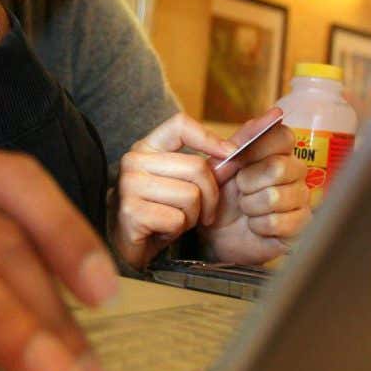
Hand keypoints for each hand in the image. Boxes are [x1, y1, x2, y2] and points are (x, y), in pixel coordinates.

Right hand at [109, 113, 237, 270]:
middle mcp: (134, 161)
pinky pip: (177, 219)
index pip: (180, 125)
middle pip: (197, 167)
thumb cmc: (159, 212)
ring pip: (190, 196)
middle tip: (202, 213)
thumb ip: (209, 164)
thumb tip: (244, 142)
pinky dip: (177, 230)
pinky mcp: (131, 211)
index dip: (209, 137)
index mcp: (146, 147)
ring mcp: (129, 185)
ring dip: (192, 216)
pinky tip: (163, 231)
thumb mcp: (181, 183)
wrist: (127, 245)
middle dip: (210, 196)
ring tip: (176, 220)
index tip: (229, 153)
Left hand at [198, 111, 311, 264]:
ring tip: (246, 209)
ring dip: (250, 206)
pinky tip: (256, 226)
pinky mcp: (302, 225)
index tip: (237, 163)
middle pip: (278, 167)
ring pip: (275, 196)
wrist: (214, 233)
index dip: (255, 150)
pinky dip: (258, 226)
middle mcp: (296, 172)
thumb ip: (248, 136)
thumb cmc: (222, 194)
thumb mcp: (225, 161)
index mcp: (280, 151)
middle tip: (240, 191)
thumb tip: (277, 113)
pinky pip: (278, 222)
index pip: (283, 136)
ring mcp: (302, 198)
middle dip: (247, 182)